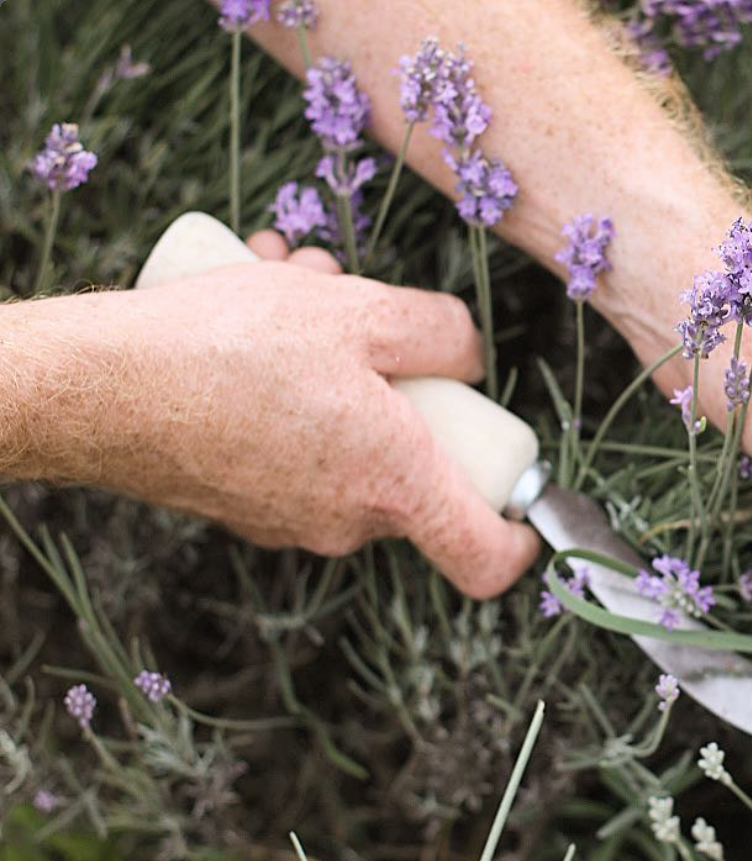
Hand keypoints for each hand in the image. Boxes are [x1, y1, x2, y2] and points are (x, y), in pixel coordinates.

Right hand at [5, 233, 537, 597]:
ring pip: (351, 443)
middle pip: (415, 470)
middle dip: (405, 388)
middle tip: (367, 312)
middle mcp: (349, 523)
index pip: (485, 559)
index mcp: (397, 489)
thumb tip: (468, 357)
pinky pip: (296, 448)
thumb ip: (439, 332)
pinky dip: (292, 391)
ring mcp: (292, 522)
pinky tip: (251, 315)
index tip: (526, 510)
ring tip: (294, 284)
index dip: (520, 539)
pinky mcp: (244, 505)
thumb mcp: (360, 311)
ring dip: (341, 368)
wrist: (99, 388)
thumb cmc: (230, 350)